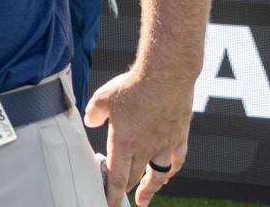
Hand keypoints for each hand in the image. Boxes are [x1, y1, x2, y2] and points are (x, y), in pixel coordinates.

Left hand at [85, 68, 191, 205]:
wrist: (166, 76)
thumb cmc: (133, 86)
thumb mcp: (103, 98)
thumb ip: (93, 113)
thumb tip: (90, 122)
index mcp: (124, 142)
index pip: (116, 176)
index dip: (111, 193)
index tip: (108, 204)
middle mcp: (145, 148)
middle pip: (133, 176)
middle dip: (124, 189)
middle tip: (119, 197)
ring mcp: (164, 145)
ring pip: (156, 175)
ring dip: (149, 188)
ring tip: (143, 199)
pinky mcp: (179, 137)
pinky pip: (177, 161)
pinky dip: (171, 172)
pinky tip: (167, 177)